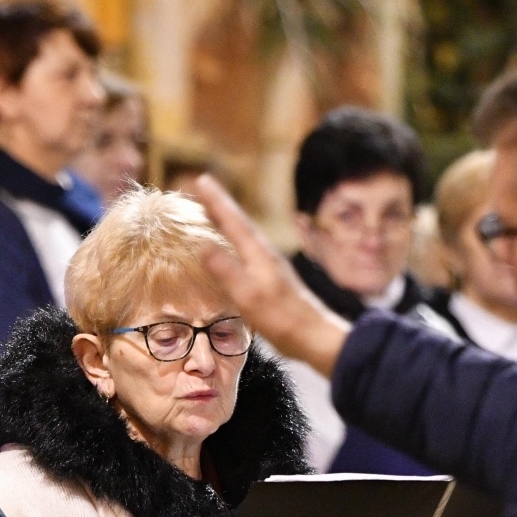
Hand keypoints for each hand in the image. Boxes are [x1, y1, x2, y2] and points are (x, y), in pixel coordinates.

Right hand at [193, 174, 351, 375]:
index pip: (233, 220)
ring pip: (244, 234)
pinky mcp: (273, 278)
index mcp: (259, 254)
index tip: (202, 179)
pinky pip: (247, 249)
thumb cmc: (282, 318)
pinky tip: (234, 247)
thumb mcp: (248, 295)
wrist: (315, 337)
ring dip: (228, 220)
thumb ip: (226, 270)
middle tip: (204, 186)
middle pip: (239, 222)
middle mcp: (265, 253)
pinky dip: (235, 240)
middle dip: (220, 204)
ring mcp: (270, 265)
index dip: (216, 201)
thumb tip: (203, 245)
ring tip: (213, 210)